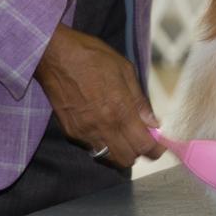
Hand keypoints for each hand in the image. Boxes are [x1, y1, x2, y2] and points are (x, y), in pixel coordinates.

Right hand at [35, 24, 165, 167]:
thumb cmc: (93, 57)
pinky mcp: (70, 131)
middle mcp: (103, 126)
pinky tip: (103, 127)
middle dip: (138, 152)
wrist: (55, 55)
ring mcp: (85, 132)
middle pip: (127, 159)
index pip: (144, 145)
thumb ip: (139, 101)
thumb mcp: (125, 71)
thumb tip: (153, 122)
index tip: (159, 145)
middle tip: (141, 138)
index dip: (156, 149)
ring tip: (122, 133)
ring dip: (119, 150)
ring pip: (108, 157)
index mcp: (121, 110)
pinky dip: (102, 143)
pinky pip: (91, 147)